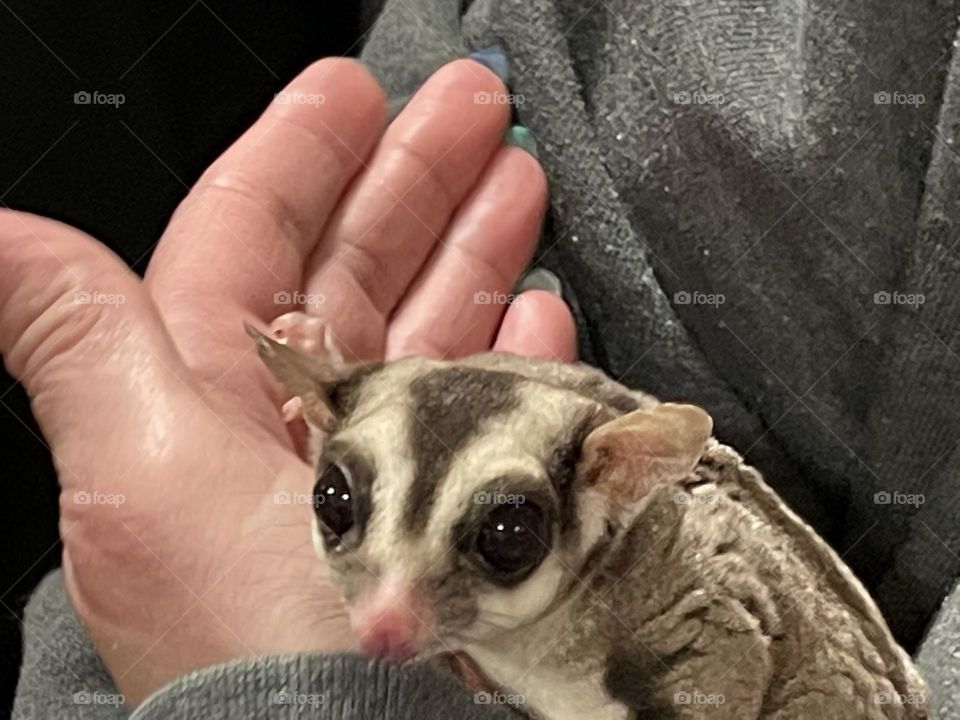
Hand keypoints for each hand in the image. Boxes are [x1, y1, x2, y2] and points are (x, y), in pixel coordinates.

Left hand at [0, 57, 574, 704]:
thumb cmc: (259, 640)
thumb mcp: (144, 481)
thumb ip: (78, 341)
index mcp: (213, 404)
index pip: (250, 243)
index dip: (301, 157)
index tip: (357, 91)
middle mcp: (298, 430)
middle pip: (357, 268)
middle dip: (415, 178)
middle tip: (475, 109)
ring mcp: (386, 468)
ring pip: (430, 324)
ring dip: (475, 247)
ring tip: (520, 182)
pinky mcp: (455, 509)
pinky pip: (491, 406)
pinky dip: (517, 352)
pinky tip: (538, 311)